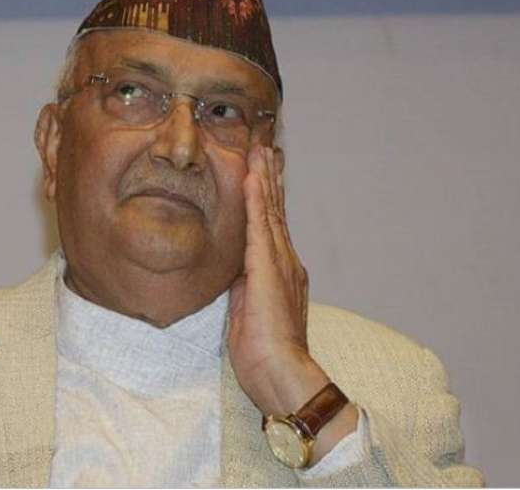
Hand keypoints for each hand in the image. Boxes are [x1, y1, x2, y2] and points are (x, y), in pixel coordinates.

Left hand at [228, 145, 356, 460]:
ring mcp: (281, 262)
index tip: (263, 171)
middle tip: (266, 146)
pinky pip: (260, 226)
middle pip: (276, 209)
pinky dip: (257, 199)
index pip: (272, 225)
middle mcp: (286, 260)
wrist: (281, 374)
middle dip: (270, 177)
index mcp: (281, 271)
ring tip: (261, 149)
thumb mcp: (248, 311)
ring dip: (265, 178)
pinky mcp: (270, 268)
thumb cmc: (264, 352)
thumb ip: (243, 286)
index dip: (267, 197)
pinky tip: (253, 177)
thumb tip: (233, 272)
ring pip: (271, 210)